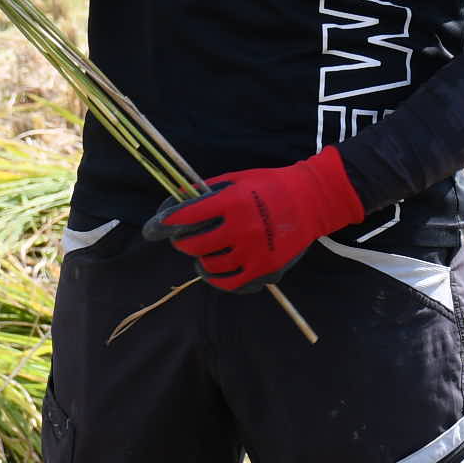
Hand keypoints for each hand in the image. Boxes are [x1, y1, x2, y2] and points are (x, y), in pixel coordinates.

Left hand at [143, 149, 362, 291]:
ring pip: (209, 266)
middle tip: (180, 239)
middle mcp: (242, 228)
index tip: (151, 229)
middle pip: (193, 245)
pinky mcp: (265, 270)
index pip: (186, 217)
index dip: (163, 224)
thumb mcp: (236, 179)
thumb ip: (206, 193)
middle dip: (180, 242)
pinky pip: (230, 283)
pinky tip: (212, 270)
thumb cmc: (269, 185)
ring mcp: (254, 252)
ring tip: (201, 254)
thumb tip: (172, 205)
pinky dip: (216, 279)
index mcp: (232, 201)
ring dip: (199, 259)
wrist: (312, 200)